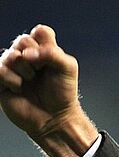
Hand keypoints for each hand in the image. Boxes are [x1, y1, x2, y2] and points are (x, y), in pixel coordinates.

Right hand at [0, 24, 96, 156]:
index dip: (44, 44)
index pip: (40, 32)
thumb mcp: (68, 68)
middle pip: (23, 40)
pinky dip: (11, 79)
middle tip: (40, 73)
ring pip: (10, 54)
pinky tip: (18, 88)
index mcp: (44, 51)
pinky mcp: (2, 80)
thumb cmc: (63, 95)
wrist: (54, 119)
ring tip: (30, 82)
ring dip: (23, 70)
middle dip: (34, 58)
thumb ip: (53, 53)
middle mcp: (27, 57)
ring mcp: (13, 67)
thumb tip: (26, 54)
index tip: (50, 59)